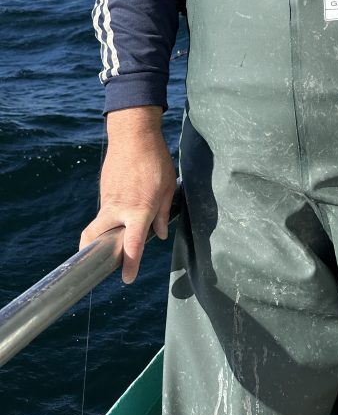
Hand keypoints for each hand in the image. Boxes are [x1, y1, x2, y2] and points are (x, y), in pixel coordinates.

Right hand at [80, 106, 175, 283]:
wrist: (133, 135)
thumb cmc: (156, 160)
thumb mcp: (168, 186)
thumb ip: (164, 213)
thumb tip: (160, 234)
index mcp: (139, 210)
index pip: (132, 244)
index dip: (129, 263)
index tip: (126, 278)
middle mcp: (119, 208)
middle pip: (96, 237)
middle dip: (92, 252)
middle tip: (99, 263)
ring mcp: (108, 199)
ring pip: (100, 224)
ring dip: (105, 233)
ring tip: (119, 234)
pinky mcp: (104, 190)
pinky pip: (106, 209)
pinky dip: (111, 215)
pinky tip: (126, 207)